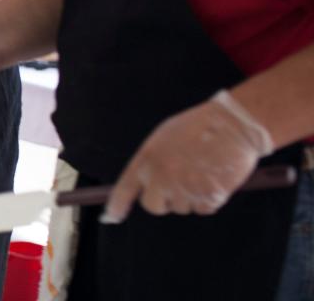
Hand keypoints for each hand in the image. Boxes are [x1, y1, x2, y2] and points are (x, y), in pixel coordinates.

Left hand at [104, 90, 273, 222]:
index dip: (117, 206)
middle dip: (163, 200)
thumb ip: (151, 162)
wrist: (231, 125)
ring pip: (180, 208)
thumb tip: (146, 184)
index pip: (124, 189)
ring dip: (188, 197)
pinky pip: (203, 209)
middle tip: (177, 183)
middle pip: (153, 206)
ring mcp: (185, 189)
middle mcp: (162, 177)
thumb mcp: (163, 138)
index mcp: (147, 159)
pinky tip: (213, 179)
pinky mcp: (208, 198)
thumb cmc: (197, 127)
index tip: (111, 217)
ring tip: (199, 171)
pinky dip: (208, 199)